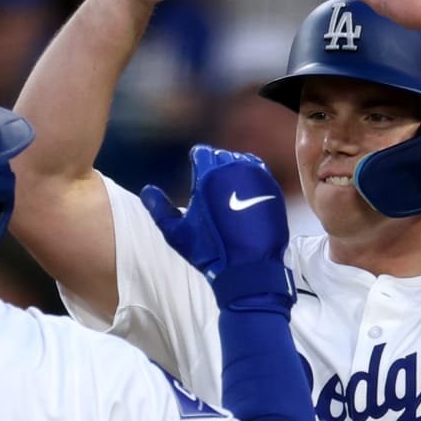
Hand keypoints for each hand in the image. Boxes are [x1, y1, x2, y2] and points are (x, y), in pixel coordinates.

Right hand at [139, 145, 290, 304]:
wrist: (250, 267)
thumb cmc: (210, 252)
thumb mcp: (176, 233)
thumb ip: (158, 209)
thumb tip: (146, 190)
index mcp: (208, 175)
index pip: (202, 153)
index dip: (196, 158)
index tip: (194, 162)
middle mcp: (235, 170)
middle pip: (222, 156)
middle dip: (214, 163)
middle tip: (209, 176)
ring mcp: (258, 178)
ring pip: (243, 161)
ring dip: (233, 167)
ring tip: (226, 181)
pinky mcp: (273, 189)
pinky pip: (260, 173)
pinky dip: (251, 177)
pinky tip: (245, 189)